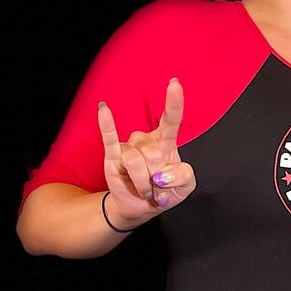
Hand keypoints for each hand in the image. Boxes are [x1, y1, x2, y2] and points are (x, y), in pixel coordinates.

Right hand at [98, 78, 195, 226]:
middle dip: (158, 179)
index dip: (174, 102)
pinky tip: (104, 109)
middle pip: (154, 155)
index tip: (174, 83)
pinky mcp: (113, 156)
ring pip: (136, 162)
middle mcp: (146, 140)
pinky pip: (109, 138)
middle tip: (157, 187)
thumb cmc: (164, 191)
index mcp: (166, 142)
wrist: (141, 206)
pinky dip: (107, 125)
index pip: (171, 119)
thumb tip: (163, 174)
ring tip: (146, 188)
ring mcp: (129, 146)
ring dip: (143, 184)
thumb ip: (184, 176)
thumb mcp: (186, 187)